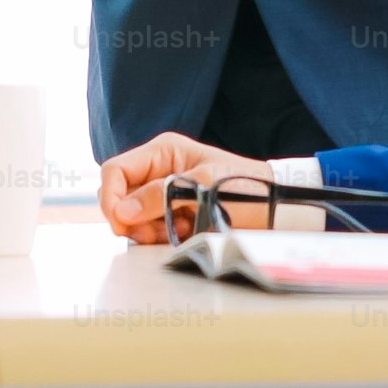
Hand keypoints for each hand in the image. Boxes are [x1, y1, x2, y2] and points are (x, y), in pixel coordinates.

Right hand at [98, 132, 272, 242]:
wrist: (276, 209)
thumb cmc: (246, 188)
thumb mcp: (203, 187)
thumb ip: (159, 197)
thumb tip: (122, 212)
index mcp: (163, 151)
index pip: (115, 171)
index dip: (111, 197)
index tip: (121, 224)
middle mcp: (158, 170)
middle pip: (120, 196)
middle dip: (130, 218)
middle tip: (153, 234)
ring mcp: (165, 193)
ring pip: (132, 216)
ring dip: (147, 230)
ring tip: (176, 232)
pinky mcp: (173, 214)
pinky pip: (150, 229)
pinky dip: (160, 237)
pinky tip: (185, 234)